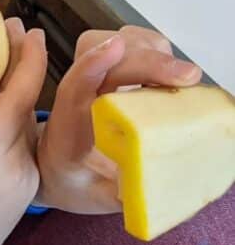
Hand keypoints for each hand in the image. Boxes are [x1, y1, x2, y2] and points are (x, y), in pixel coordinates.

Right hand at [0, 22, 46, 244]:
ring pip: (23, 124)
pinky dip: (8, 127)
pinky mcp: (31, 187)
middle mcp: (17, 161)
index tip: (25, 27)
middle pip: (23, 103)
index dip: (28, 55)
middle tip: (3, 38)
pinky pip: (23, 145)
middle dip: (16, 70)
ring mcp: (29, 176)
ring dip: (7, 103)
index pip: (21, 90)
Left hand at [35, 25, 201, 213]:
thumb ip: (119, 194)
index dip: (91, 65)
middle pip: (106, 61)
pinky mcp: (113, 75)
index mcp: (66, 130)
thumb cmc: (74, 182)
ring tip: (181, 78)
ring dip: (153, 54)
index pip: (73, 89)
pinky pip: (132, 50)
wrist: (57, 171)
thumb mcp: (95, 198)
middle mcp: (78, 97)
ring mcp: (96, 81)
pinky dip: (156, 54)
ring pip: (119, 46)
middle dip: (146, 61)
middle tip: (186, 77)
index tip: (115, 48)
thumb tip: (150, 187)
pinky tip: (173, 75)